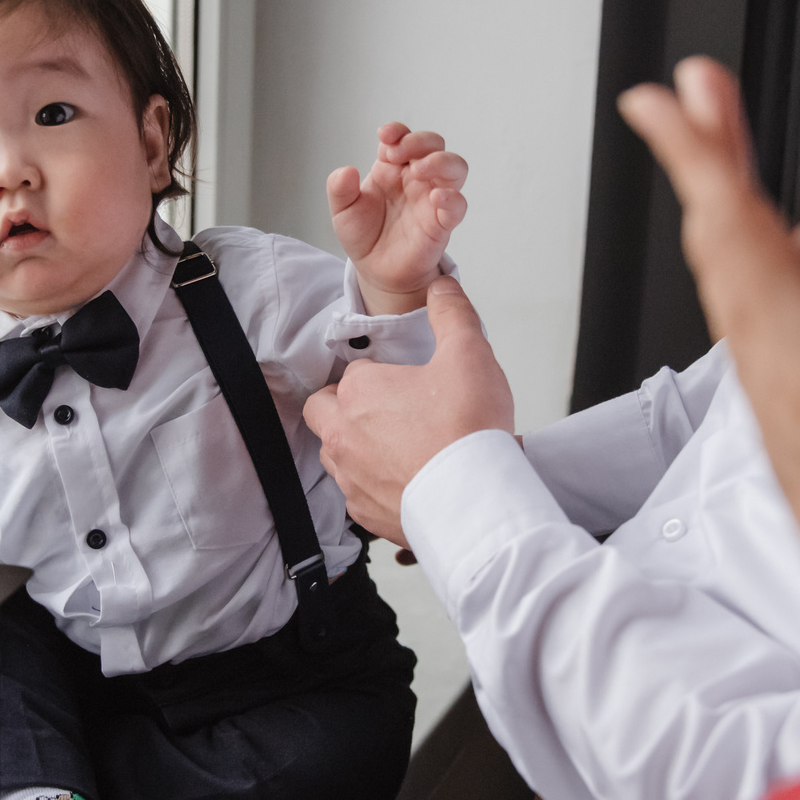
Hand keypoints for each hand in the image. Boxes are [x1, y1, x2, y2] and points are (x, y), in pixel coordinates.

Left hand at [306, 277, 513, 542]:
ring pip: (335, 453)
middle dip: (346, 406)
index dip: (384, 376)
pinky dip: (375, 485)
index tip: (410, 385)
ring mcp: (350, 478)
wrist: (477, 504)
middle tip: (389, 411)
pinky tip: (408, 481)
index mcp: (359, 392)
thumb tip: (441, 287)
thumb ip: (451, 313)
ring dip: (357, 446)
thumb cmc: (468, 433)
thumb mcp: (469, 354)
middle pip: (323, 410)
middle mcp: (343, 435)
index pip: (356, 372)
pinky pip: (356, 493)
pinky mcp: (365, 513)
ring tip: (401, 447)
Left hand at [330, 122, 469, 315]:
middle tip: (399, 154)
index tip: (385, 135)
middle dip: (420, 141)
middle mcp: (416, 178)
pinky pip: (458, 205)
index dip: (398, 131)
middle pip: (434, 144)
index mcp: (392, 168)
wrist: (375, 269)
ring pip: (455, 167)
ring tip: (419, 169)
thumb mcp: (342, 211)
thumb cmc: (364, 235)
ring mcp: (432, 198)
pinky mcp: (442, 223)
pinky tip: (437, 197)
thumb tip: (346, 171)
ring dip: (441, 161)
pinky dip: (453, 198)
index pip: (402, 138)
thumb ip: (340, 189)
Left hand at [620, 58, 799, 751]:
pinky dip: (788, 282)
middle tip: (694, 92)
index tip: (665, 90)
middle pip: (730, 248)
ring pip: (755, 293)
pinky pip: (790, 337)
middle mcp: (786, 377)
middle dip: (711, 164)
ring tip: (737, 158)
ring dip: (743, 215)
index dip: (701, 153)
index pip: (734, 230)